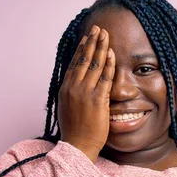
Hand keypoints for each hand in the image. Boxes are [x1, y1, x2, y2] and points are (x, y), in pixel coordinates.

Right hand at [57, 25, 115, 162]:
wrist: (77, 147)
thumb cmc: (75, 133)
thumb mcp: (68, 110)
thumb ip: (72, 96)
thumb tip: (76, 89)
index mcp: (65, 89)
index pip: (74, 64)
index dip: (81, 50)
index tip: (86, 38)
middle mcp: (73, 88)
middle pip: (83, 60)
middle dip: (91, 42)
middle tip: (97, 29)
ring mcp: (84, 93)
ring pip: (93, 65)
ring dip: (100, 47)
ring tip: (105, 34)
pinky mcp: (97, 100)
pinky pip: (104, 78)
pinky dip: (108, 64)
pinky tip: (111, 54)